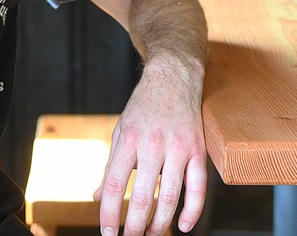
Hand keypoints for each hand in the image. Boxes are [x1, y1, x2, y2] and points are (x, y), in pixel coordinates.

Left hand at [94, 59, 207, 234]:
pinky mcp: (198, 150)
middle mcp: (153, 145)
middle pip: (142, 196)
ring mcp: (178, 148)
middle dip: (135, 226)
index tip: (107, 232)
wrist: (173, 76)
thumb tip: (98, 196)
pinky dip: (193, 210)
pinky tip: (184, 226)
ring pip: (171, 197)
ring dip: (160, 223)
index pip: (114, 184)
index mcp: (129, 140)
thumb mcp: (121, 131)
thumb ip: (111, 165)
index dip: (109, 212)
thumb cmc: (144, 106)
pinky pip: (198, 187)